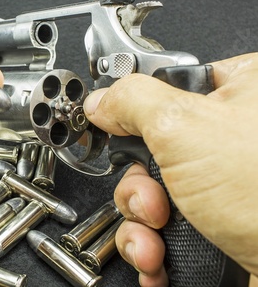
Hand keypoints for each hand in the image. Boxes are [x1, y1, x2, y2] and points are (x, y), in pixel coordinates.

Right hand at [84, 53, 257, 285]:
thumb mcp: (185, 127)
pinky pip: (160, 228)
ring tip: (156, 235)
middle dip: (138, 185)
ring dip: (139, 221)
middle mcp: (233, 139)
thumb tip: (102, 99)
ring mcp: (223, 186)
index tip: (117, 130)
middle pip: (150, 149)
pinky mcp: (214, 224)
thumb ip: (133, 101)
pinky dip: (150, 245)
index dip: (135, 113)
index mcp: (242, 92)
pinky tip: (158, 257)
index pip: (167, 87)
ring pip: (150, 193)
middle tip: (152, 201)